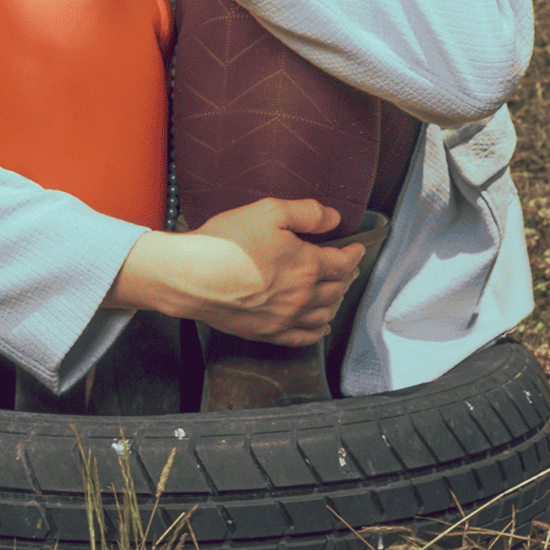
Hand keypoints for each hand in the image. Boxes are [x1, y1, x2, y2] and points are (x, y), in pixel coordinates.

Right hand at [103, 198, 365, 347]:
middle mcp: (303, 296)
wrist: (192, 276)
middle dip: (346, 277)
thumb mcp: (269, 211)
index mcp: (307, 265)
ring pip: (324, 315)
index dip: (354, 254)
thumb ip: (306, 213)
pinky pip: (303, 337)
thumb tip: (333, 218)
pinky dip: (317, 331)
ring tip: (336, 292)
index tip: (357, 248)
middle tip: (347, 268)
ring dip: (335, 302)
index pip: (343, 263)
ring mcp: (285, 318)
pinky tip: (320, 326)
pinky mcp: (267, 332)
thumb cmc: (227, 242)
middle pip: (337, 289)